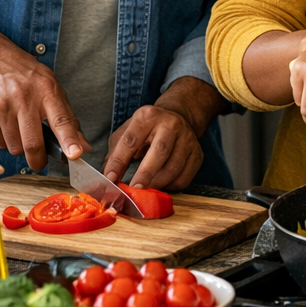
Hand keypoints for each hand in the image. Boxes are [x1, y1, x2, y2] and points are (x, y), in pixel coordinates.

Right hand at [0, 14, 90, 169]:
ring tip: (22, 130)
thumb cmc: (27, 76)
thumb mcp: (53, 89)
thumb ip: (69, 118)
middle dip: (39, 160)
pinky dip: (6, 141)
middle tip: (40, 162)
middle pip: (33, 143)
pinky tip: (8, 125)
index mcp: (47, 91)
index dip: (69, 140)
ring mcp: (3, 107)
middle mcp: (24, 98)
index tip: (75, 154)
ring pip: (15, 147)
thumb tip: (83, 145)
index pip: (61, 120)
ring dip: (21, 147)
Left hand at [103, 77, 222, 189]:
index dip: (119, 161)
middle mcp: (170, 124)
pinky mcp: (197, 153)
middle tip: (134, 189)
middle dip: (145, 173)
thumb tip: (107, 178)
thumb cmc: (147, 130)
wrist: (178, 118)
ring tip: (146, 189)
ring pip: (174, 167)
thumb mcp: (127, 132)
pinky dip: (171, 186)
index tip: (110, 178)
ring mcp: (187, 138)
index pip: (131, 141)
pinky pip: (185, 176)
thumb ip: (115, 153)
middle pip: (159, 151)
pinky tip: (161, 185)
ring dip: (157, 183)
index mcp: (148, 117)